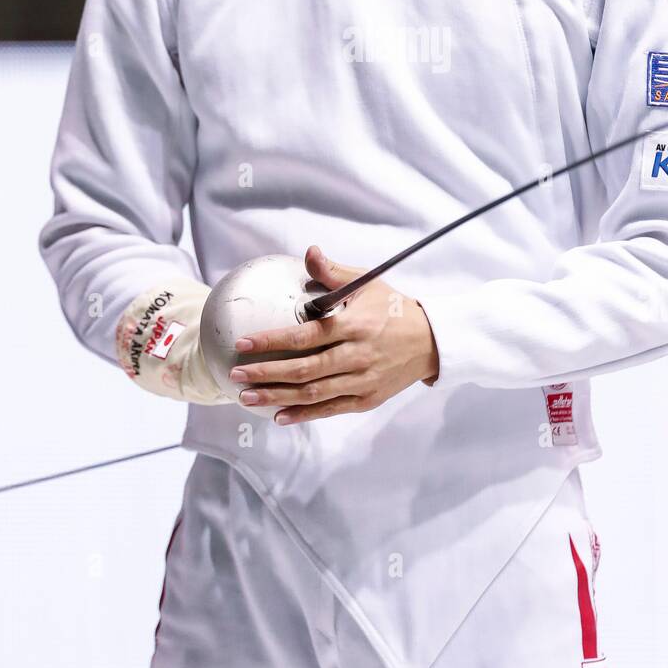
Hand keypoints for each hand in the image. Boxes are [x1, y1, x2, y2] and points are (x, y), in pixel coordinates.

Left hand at [228, 245, 439, 423]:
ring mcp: (362, 381)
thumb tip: (309, 252)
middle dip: (266, 373)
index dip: (272, 341)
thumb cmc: (393, 309)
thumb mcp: (367, 284)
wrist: (431, 341)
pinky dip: (304, 414)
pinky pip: (330, 409)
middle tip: (236, 375)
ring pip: (313, 394)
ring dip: (277, 397)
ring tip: (247, 398)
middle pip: (304, 370)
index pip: (305, 336)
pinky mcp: (367, 399)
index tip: (243, 343)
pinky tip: (279, 416)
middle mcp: (356, 356)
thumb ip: (333, 273)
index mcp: (353, 326)